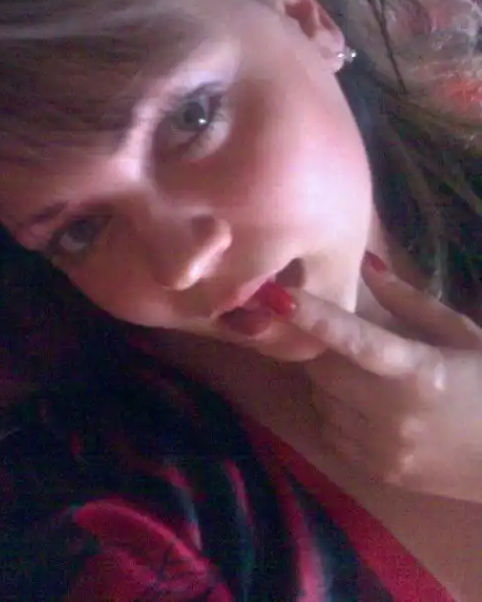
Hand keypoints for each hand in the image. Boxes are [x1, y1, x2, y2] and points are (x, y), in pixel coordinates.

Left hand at [267, 256, 481, 501]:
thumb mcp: (460, 334)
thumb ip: (407, 300)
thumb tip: (364, 263)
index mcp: (417, 372)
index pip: (352, 340)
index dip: (311, 316)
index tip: (276, 295)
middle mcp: (393, 414)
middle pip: (321, 371)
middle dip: (321, 350)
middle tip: (343, 341)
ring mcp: (384, 450)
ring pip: (321, 403)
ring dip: (327, 383)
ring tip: (363, 376)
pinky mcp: (380, 473)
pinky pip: (331, 433)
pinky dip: (336, 413)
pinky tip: (366, 406)